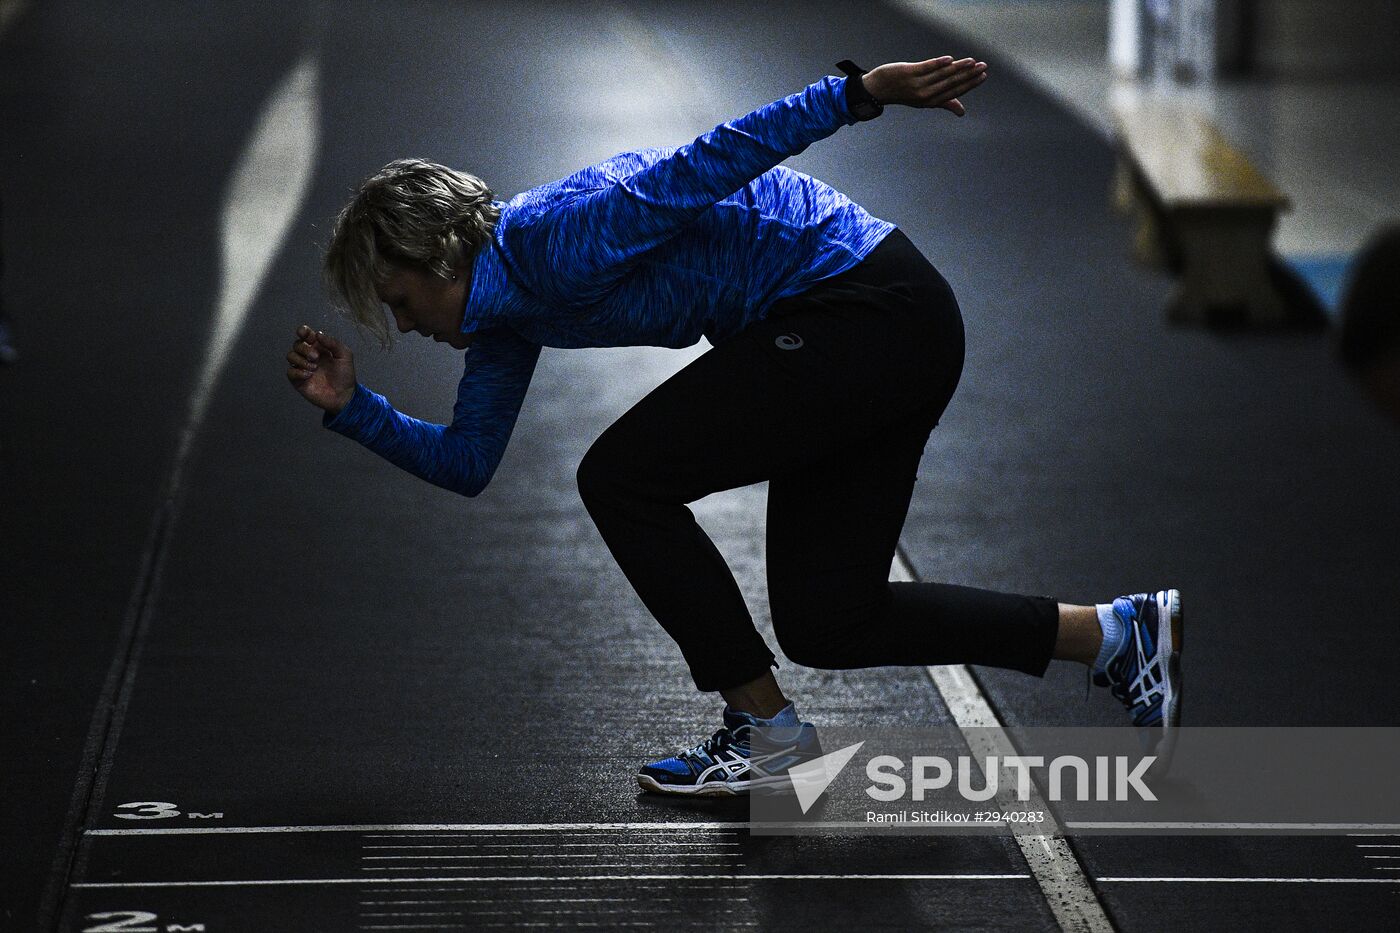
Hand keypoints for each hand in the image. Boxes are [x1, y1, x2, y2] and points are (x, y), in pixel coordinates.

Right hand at [286, 324, 355, 413]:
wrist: (344, 395)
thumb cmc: (345, 375)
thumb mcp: (344, 355)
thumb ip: (333, 343)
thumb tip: (317, 334)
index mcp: (319, 347)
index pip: (305, 335)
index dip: (302, 331)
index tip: (305, 334)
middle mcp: (309, 356)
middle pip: (297, 344)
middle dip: (304, 348)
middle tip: (316, 357)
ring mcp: (302, 367)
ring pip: (290, 356)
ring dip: (301, 360)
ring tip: (314, 368)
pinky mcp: (298, 380)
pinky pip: (290, 372)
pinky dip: (298, 372)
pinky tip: (309, 375)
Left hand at [861, 56, 988, 116]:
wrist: (879, 88)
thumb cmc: (904, 93)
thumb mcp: (924, 100)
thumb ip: (944, 102)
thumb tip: (962, 112)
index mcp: (931, 102)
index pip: (955, 92)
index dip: (970, 84)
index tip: (983, 75)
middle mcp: (925, 95)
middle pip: (951, 83)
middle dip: (969, 75)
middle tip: (983, 66)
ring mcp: (916, 84)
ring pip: (942, 75)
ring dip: (959, 67)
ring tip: (972, 61)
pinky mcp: (909, 73)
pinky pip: (927, 68)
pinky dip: (938, 63)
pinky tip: (950, 59)